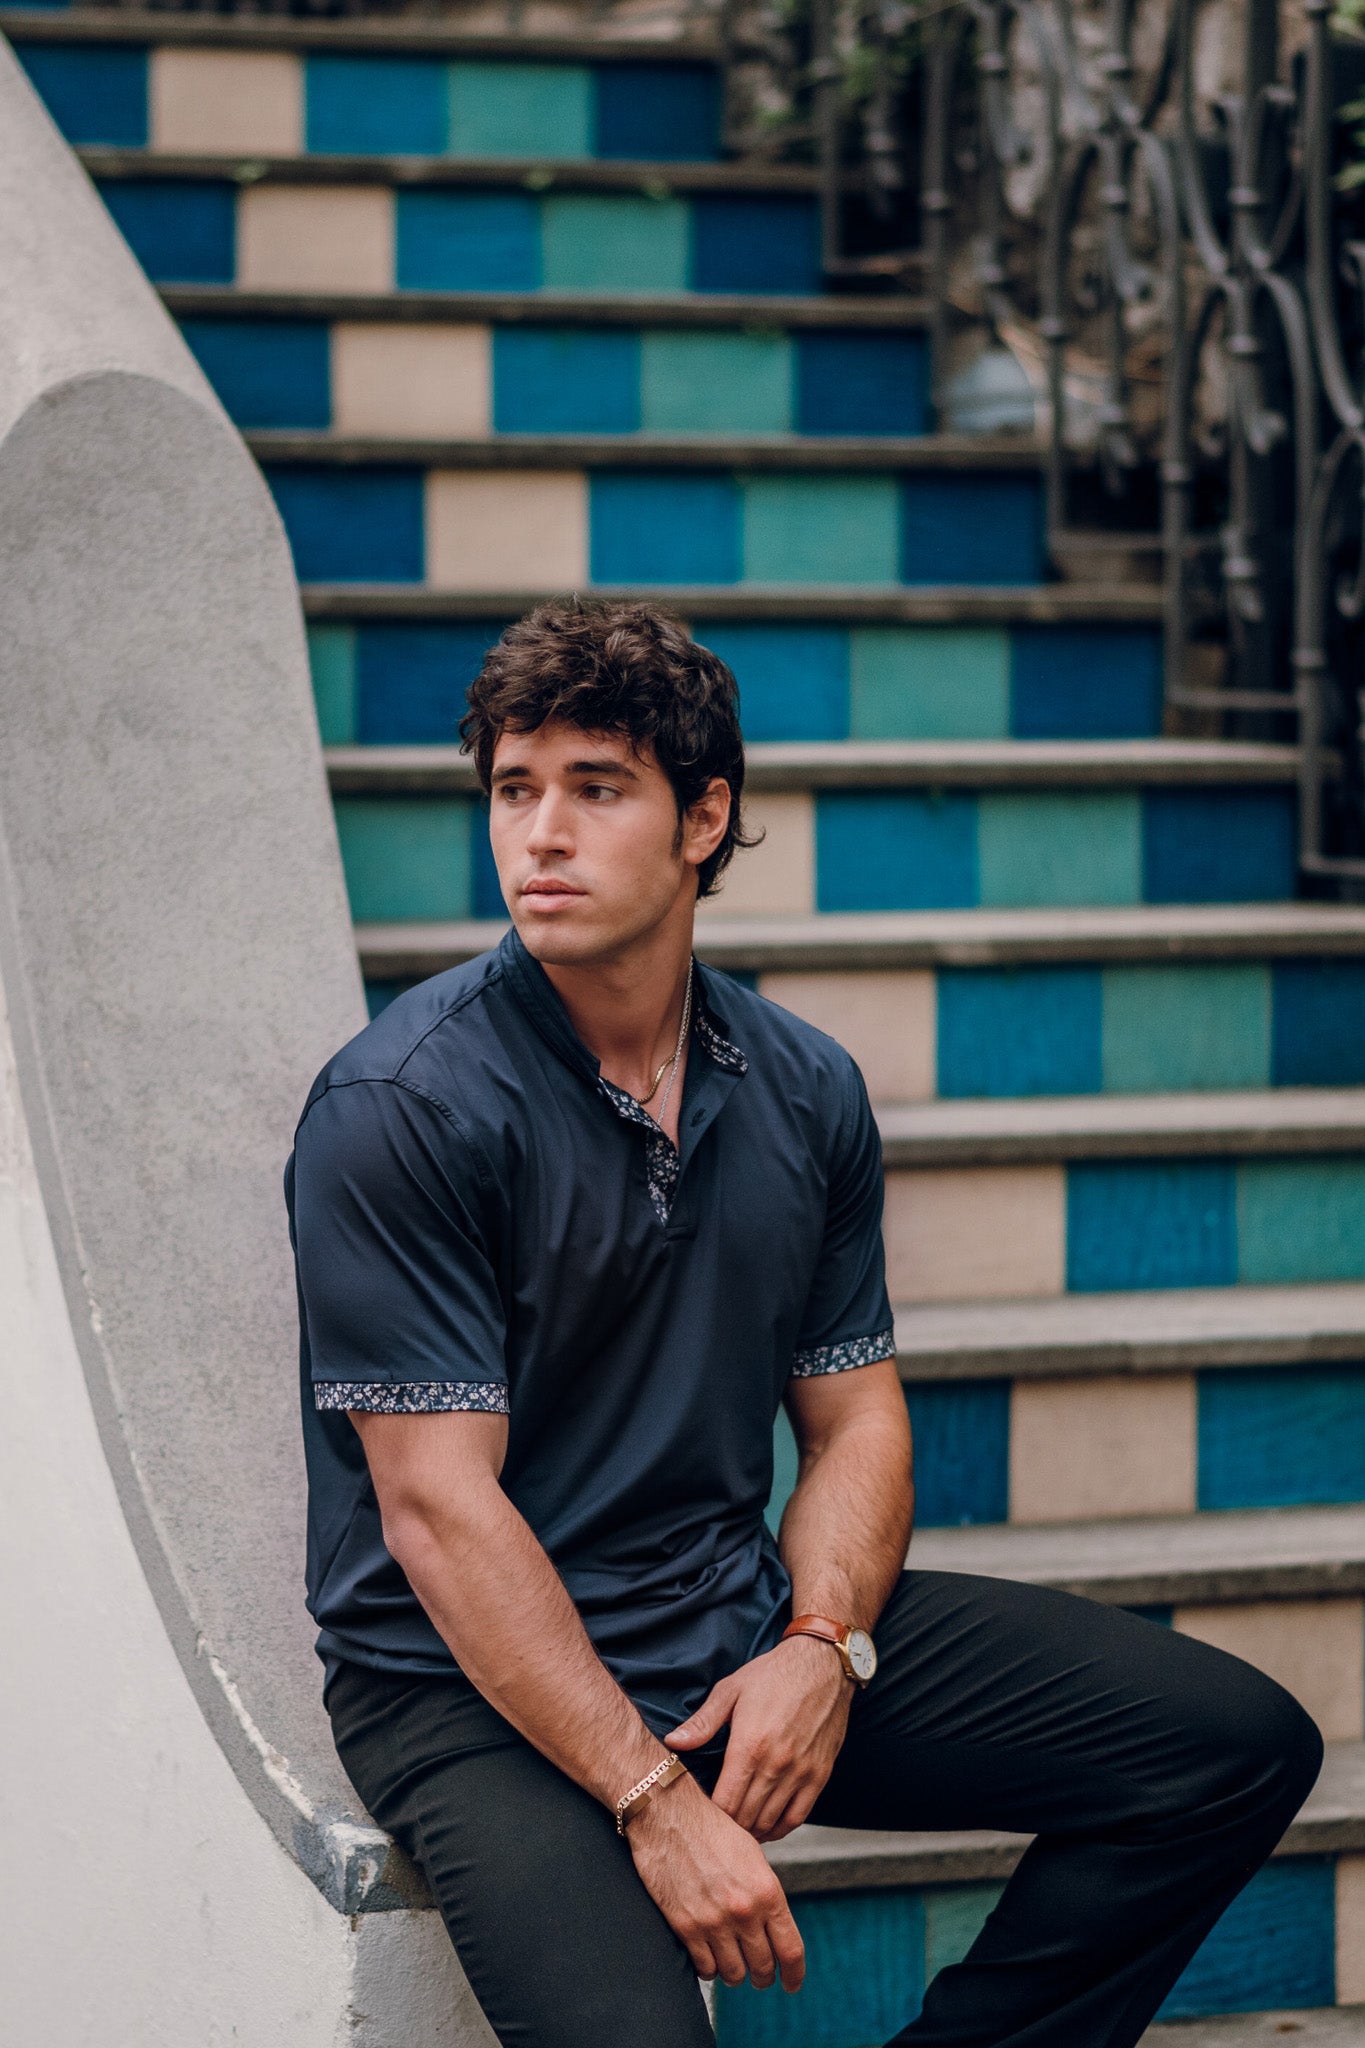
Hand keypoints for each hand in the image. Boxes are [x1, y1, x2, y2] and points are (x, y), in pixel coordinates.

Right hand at [626, 1772, 804, 1991]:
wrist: (669, 1816)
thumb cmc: (710, 1829)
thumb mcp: (752, 1855)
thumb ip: (765, 1892)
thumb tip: (772, 1923)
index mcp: (767, 1891)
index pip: (790, 1949)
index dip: (795, 1974)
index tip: (793, 1984)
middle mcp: (744, 1912)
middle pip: (764, 1967)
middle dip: (765, 1977)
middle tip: (762, 1977)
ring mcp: (714, 1922)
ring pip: (734, 1974)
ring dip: (736, 1974)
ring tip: (734, 1966)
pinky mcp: (686, 1927)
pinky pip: (705, 1968)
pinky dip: (710, 1969)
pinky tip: (710, 1958)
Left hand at [667, 1635, 852, 1842]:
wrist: (822, 1665)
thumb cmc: (773, 1674)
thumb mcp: (731, 1689)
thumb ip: (702, 1722)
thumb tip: (673, 1743)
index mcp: (749, 1746)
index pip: (725, 1803)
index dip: (712, 1815)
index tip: (703, 1813)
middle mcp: (775, 1764)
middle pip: (746, 1817)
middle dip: (729, 1826)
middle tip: (717, 1825)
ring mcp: (800, 1773)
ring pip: (770, 1822)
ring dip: (752, 1831)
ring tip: (738, 1829)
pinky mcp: (820, 1775)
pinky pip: (798, 1817)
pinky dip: (780, 1829)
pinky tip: (767, 1827)